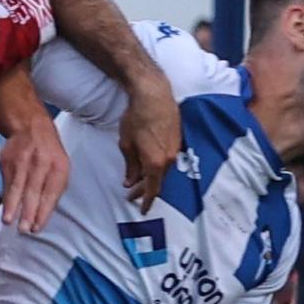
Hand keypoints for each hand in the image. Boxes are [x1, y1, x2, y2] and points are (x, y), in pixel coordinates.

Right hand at [0, 115, 69, 233]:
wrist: (30, 126)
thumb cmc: (49, 154)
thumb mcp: (60, 167)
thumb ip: (54, 190)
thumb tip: (42, 217)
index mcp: (58, 166)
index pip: (51, 193)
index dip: (43, 211)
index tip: (37, 227)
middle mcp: (40, 162)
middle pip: (33, 190)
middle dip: (28, 211)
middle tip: (24, 229)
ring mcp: (22, 160)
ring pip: (17, 186)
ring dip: (12, 205)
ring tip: (8, 221)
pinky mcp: (7, 160)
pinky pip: (7, 182)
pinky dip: (6, 197)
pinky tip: (5, 209)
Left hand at [119, 68, 180, 209]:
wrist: (154, 94)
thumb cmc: (136, 117)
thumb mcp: (126, 144)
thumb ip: (130, 166)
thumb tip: (129, 182)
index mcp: (155, 163)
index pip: (152, 190)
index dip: (146, 201)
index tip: (141, 209)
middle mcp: (168, 159)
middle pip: (158, 182)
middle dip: (144, 189)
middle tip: (131, 195)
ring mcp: (175, 149)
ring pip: (163, 171)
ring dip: (151, 176)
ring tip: (138, 178)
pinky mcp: (177, 140)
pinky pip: (167, 159)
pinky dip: (158, 165)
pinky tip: (149, 162)